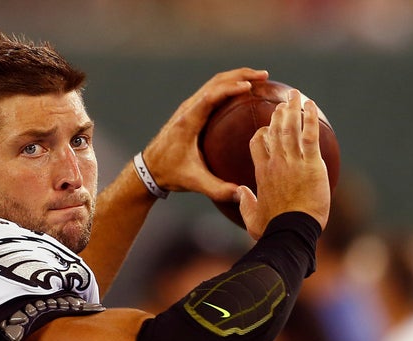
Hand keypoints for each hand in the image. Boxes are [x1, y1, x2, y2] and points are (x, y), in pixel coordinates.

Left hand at [140, 68, 268, 202]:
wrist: (149, 169)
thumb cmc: (170, 173)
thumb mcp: (193, 182)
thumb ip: (217, 188)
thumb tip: (242, 193)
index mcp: (188, 122)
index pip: (210, 96)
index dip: (230, 88)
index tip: (250, 86)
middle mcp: (188, 109)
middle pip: (215, 82)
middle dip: (240, 75)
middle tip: (264, 76)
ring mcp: (189, 108)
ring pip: (214, 83)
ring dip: (236, 77)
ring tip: (260, 78)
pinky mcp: (191, 111)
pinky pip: (212, 91)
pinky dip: (229, 86)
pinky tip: (244, 92)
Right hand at [238, 89, 330, 239]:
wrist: (290, 231)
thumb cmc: (272, 228)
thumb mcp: (252, 218)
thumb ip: (245, 202)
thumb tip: (240, 192)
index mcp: (261, 173)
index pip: (258, 144)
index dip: (262, 133)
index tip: (266, 128)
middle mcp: (275, 163)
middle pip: (274, 130)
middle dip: (278, 114)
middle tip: (283, 103)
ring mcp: (293, 162)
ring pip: (290, 128)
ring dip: (292, 109)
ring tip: (294, 95)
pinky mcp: (311, 165)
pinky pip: (310, 136)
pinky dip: (310, 118)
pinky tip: (310, 105)